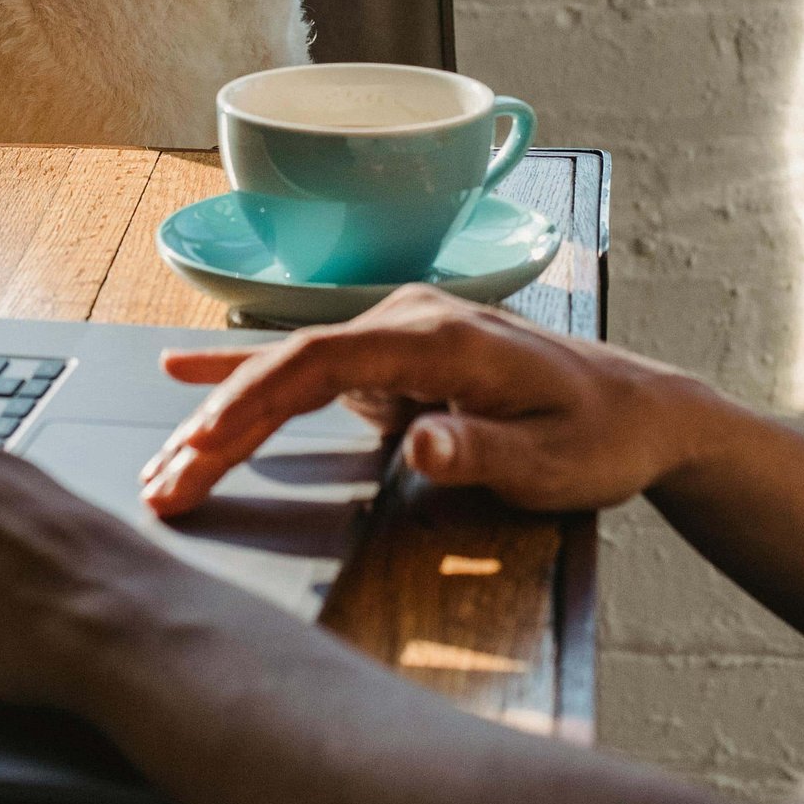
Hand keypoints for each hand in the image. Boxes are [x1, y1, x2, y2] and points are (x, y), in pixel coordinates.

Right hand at [140, 287, 710, 516]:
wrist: (641, 410)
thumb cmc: (601, 439)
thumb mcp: (553, 463)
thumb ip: (482, 451)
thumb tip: (418, 443)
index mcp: (440, 338)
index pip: (319, 362)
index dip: (251, 406)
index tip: (202, 454)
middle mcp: (410, 319)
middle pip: (288, 365)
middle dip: (217, 424)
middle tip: (163, 484)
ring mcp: (400, 333)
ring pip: (289, 371)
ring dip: (223, 416)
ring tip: (163, 464)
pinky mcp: (397, 356)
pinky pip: (309, 366)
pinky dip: (247, 370)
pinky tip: (187, 372)